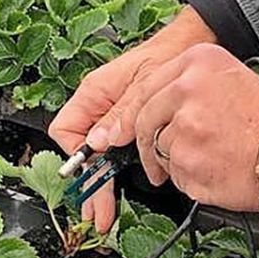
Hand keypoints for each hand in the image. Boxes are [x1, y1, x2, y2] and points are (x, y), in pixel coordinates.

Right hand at [48, 6, 217, 231]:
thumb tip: (98, 142)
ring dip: (100, 184)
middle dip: (88, 183)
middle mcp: (98, 108)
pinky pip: (115, 152)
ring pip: (98, 158)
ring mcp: (112, 119)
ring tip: (104, 211)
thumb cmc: (168, 54)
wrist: (192, 45)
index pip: (66, 131)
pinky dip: (116, 172)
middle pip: (82, 153)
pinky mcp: (128, 126)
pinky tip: (120, 190)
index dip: (76, 154)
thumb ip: (121, 114)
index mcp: (93, 93)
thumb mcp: (145, 85)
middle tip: (97, 211)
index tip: (92, 172)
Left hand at [135, 44, 258, 210]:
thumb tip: (157, 106)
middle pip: (144, 121)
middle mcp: (187, 90)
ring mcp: (185, 129)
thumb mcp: (234, 79)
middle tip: (155, 158)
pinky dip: (189, 179)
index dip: (135, 114)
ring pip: (159, 150)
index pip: (145, 88)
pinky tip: (216, 171)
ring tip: (210, 159)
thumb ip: (192, 86)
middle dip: (146, 144)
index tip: (131, 128)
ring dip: (175, 161)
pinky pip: (174, 175)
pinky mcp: (187, 164)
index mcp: (199, 62)